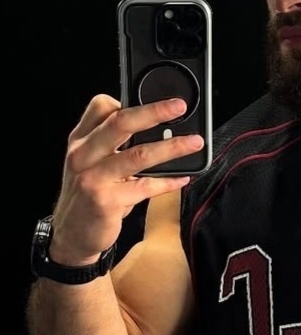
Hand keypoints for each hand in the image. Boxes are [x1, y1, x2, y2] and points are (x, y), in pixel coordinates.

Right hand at [49, 94, 204, 264]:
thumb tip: (156, 129)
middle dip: (154, 112)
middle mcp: (83, 154)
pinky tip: (183, 178)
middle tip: (179, 107)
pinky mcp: (105, 201)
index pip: (101, 107)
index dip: (128, 100)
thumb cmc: (88, 196)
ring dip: (171, 148)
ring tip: (194, 142)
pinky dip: (167, 182)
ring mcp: (93, 177)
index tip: (157, 102)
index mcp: (81, 140)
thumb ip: (114, 145)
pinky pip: (145, 186)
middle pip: (121, 123)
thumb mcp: (91, 164)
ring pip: (138, 155)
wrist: (72, 234)